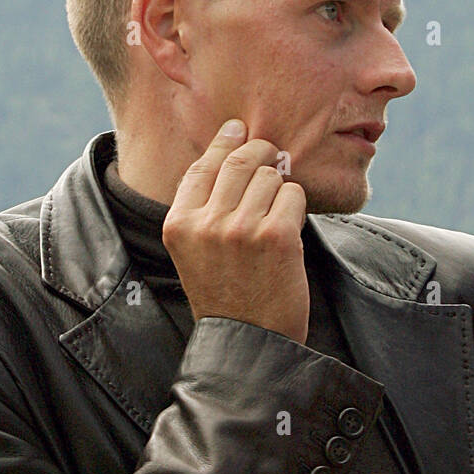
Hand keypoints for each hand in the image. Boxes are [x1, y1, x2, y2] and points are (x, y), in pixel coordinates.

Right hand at [162, 120, 309, 344]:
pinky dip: (295, 206)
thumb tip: (235, 149)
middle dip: (261, 152)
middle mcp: (207, 223)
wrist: (248, 345)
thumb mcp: (195, 251)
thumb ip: (205, 206)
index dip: (223, 141)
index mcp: (179, 224)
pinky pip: (293, 194)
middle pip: (240, 160)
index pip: (202, 165)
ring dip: (279, 188)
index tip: (237, 128)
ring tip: (274, 216)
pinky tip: (287, 230)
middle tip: (271, 155)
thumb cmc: (226, 295)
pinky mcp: (276, 235)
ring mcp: (241, 228)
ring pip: (271, 176)